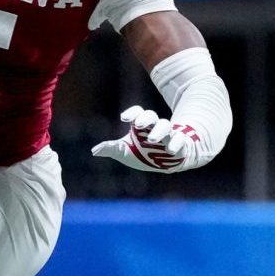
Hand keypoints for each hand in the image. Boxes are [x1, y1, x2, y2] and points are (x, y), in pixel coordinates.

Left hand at [91, 106, 212, 173]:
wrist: (165, 162)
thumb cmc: (144, 153)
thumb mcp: (126, 152)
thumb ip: (111, 149)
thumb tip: (94, 151)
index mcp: (141, 126)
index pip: (138, 113)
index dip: (132, 113)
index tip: (124, 119)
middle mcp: (154, 128)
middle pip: (152, 116)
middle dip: (146, 118)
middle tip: (138, 124)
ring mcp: (168, 135)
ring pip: (166, 126)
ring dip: (159, 131)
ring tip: (152, 139)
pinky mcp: (180, 145)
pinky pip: (179, 141)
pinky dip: (176, 144)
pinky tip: (171, 149)